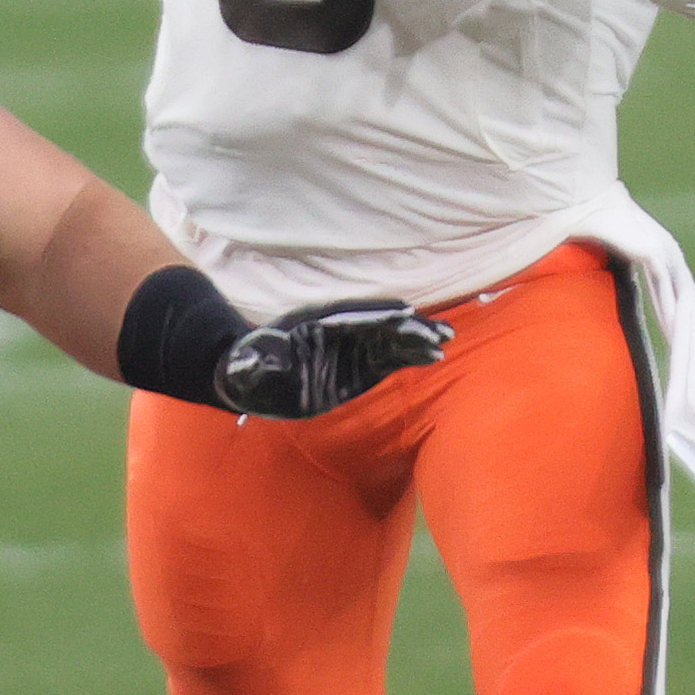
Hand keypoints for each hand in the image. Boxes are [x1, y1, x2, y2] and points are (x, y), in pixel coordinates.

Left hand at [215, 296, 450, 417]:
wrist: (252, 379)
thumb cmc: (248, 371)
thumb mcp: (248, 369)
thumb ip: (258, 365)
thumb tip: (262, 362)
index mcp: (313, 324)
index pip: (350, 317)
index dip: (377, 316)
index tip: (402, 316)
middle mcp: (337, 331)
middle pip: (377, 324)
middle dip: (406, 327)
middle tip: (437, 332)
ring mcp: (350, 347)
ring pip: (389, 338)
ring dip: (417, 339)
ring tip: (446, 340)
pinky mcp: (360, 366)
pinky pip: (390, 357)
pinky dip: (412, 356)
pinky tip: (434, 356)